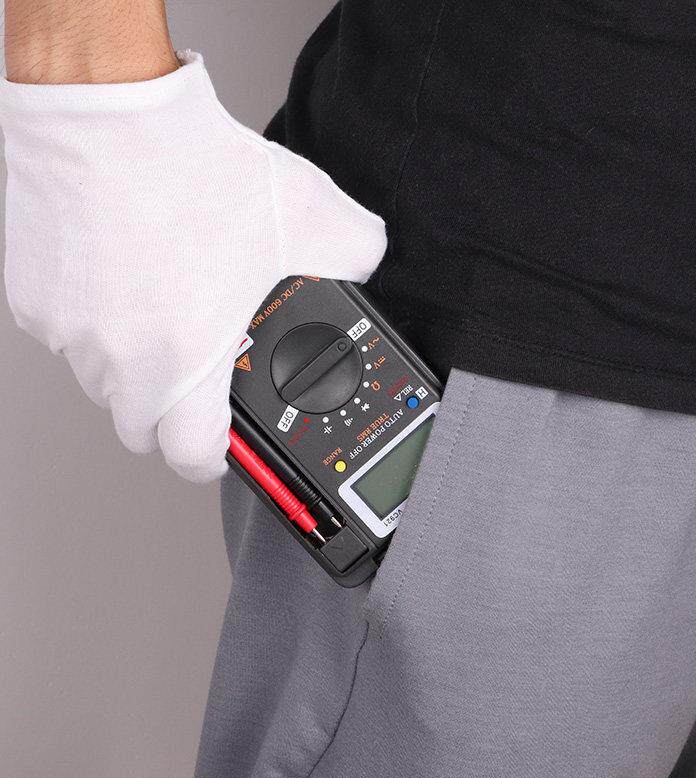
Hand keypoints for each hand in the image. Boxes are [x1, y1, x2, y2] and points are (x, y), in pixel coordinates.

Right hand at [1, 51, 386, 480]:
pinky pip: (70, 336)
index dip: (213, 458)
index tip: (222, 445)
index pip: (190, 457)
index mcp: (183, 361)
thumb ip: (352, 256)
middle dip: (174, 413)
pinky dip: (99, 324)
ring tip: (169, 309)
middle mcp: (116, 359)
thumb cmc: (192, 166)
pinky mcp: (32, 300)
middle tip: (201, 373)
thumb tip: (365, 267)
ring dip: (136, 365)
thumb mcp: (307, 214)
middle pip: (141, 424)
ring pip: (104, 381)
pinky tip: (128, 277)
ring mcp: (67, 333)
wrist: (103, 104)